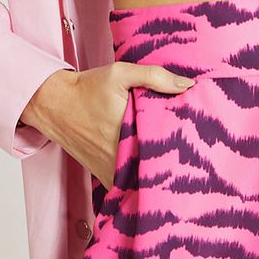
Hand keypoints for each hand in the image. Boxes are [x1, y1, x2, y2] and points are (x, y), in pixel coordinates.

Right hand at [19, 63, 195, 185]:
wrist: (56, 105)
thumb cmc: (89, 88)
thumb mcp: (120, 73)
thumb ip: (154, 76)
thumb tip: (189, 85)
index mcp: (129, 133)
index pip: (167, 149)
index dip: (187, 150)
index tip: (202, 147)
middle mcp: (120, 159)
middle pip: (159, 169)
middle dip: (179, 165)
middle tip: (200, 159)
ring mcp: (112, 172)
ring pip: (145, 180)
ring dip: (161, 175)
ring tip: (185, 168)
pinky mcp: (106, 176)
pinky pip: (130, 184)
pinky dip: (143, 181)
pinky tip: (158, 173)